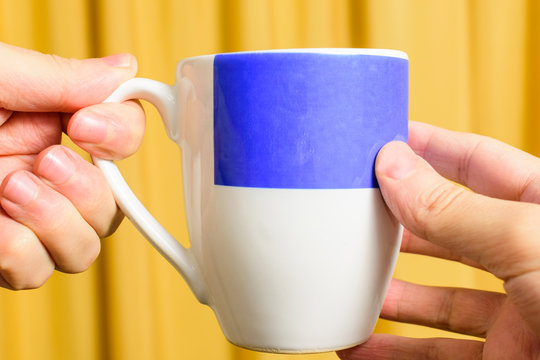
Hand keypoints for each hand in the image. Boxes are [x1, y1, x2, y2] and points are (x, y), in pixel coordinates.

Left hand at [0, 42, 144, 288]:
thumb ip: (57, 78)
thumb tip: (124, 70)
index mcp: (44, 125)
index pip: (121, 139)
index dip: (120, 137)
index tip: (85, 128)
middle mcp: (39, 174)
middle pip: (111, 206)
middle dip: (86, 190)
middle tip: (41, 162)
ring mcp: (17, 218)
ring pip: (83, 248)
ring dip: (56, 223)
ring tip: (8, 189)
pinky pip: (33, 272)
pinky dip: (17, 252)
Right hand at [338, 121, 539, 358]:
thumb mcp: (531, 245)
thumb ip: (456, 210)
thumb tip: (395, 167)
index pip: (481, 164)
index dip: (433, 147)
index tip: (385, 139)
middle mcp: (533, 262)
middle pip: (450, 231)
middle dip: (400, 221)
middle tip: (353, 209)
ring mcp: (519, 317)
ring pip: (438, 297)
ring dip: (389, 293)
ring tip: (346, 279)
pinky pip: (438, 354)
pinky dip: (395, 352)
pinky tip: (362, 345)